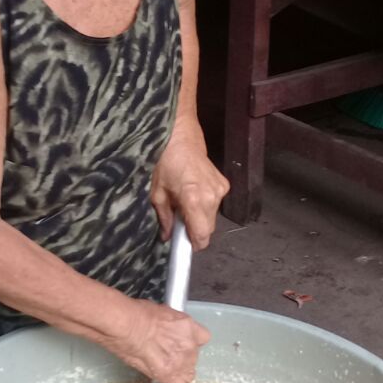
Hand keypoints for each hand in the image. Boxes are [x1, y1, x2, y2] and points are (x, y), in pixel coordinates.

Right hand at [109, 298, 210, 382]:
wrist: (127, 326)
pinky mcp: (169, 376)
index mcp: (188, 326)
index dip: (191, 342)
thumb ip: (169, 325)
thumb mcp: (160, 311)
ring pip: (187, 374)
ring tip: (163, 368)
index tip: (183, 342)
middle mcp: (189, 345)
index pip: (202, 338)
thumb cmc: (137, 315)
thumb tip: (164, 328)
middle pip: (193, 357)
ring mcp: (180, 362)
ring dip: (178, 373)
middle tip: (166, 354)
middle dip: (182, 358)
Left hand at [151, 118, 229, 249]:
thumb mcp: (157, 193)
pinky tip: (193, 193)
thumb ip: (164, 218)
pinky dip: (204, 205)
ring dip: (199, 217)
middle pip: (208, 229)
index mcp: (194, 199)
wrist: (181, 136)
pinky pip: (214, 204)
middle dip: (194, 230)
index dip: (193, 245)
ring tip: (184, 202)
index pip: (202, 236)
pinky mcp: (224, 184)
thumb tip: (167, 236)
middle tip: (179, 221)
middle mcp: (211, 196)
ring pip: (211, 217)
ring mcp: (220, 190)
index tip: (184, 246)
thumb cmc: (165, 161)